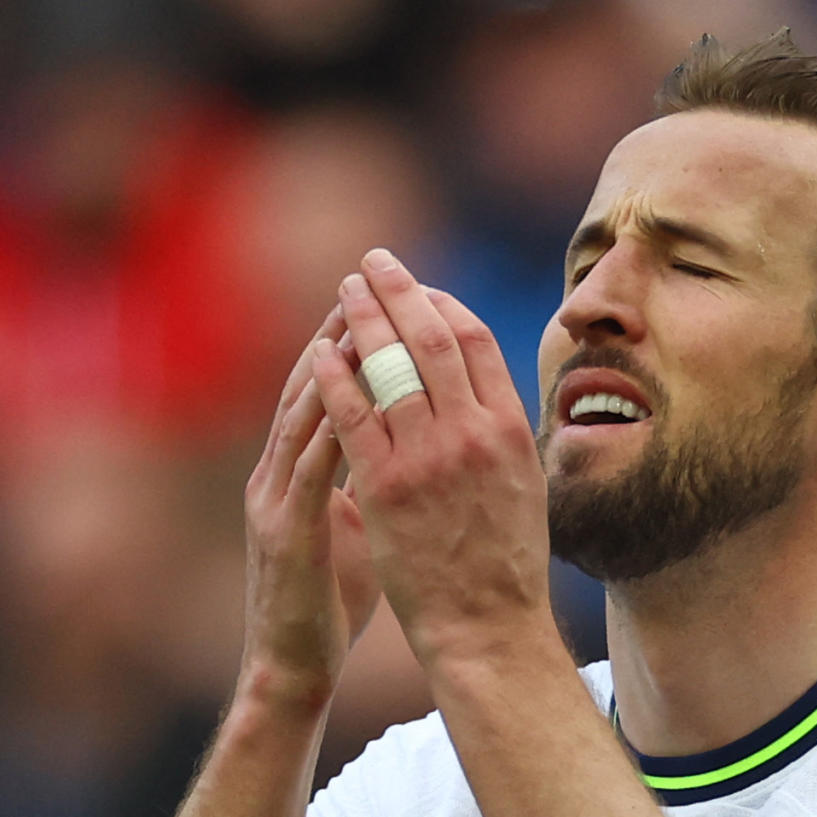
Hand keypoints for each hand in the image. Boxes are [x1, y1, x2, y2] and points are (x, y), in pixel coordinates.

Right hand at [241, 305, 380, 707]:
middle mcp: (281, 470)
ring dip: (331, 363)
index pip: (330, 383)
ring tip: (360, 317)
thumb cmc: (332, 592)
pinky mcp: (285, 530)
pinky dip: (328, 424)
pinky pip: (307, 467)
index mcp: (300, 465)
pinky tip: (349, 393)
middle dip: (342, 328)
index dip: (358, 336)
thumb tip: (413, 435)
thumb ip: (372, 473)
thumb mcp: (357, 520)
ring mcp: (276, 497)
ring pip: (302, 412)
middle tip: (372, 280)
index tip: (394, 296)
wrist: (295, 663)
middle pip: (311, 381)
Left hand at [312, 249, 552, 664]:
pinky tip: (321, 350)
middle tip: (375, 262)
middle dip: (400, 290)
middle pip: (431, 337)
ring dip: (363, 318)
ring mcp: (427, 457)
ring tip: (346, 289)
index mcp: (509, 426)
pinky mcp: (385, 486)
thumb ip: (500, 426)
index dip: (444, 303)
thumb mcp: (524, 480)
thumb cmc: (506, 557)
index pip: (475, 340)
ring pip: (390, 365)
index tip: (420, 287)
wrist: (486, 622)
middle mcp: (472, 431)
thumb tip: (480, 380)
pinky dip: (337, 375)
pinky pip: (355, 414)